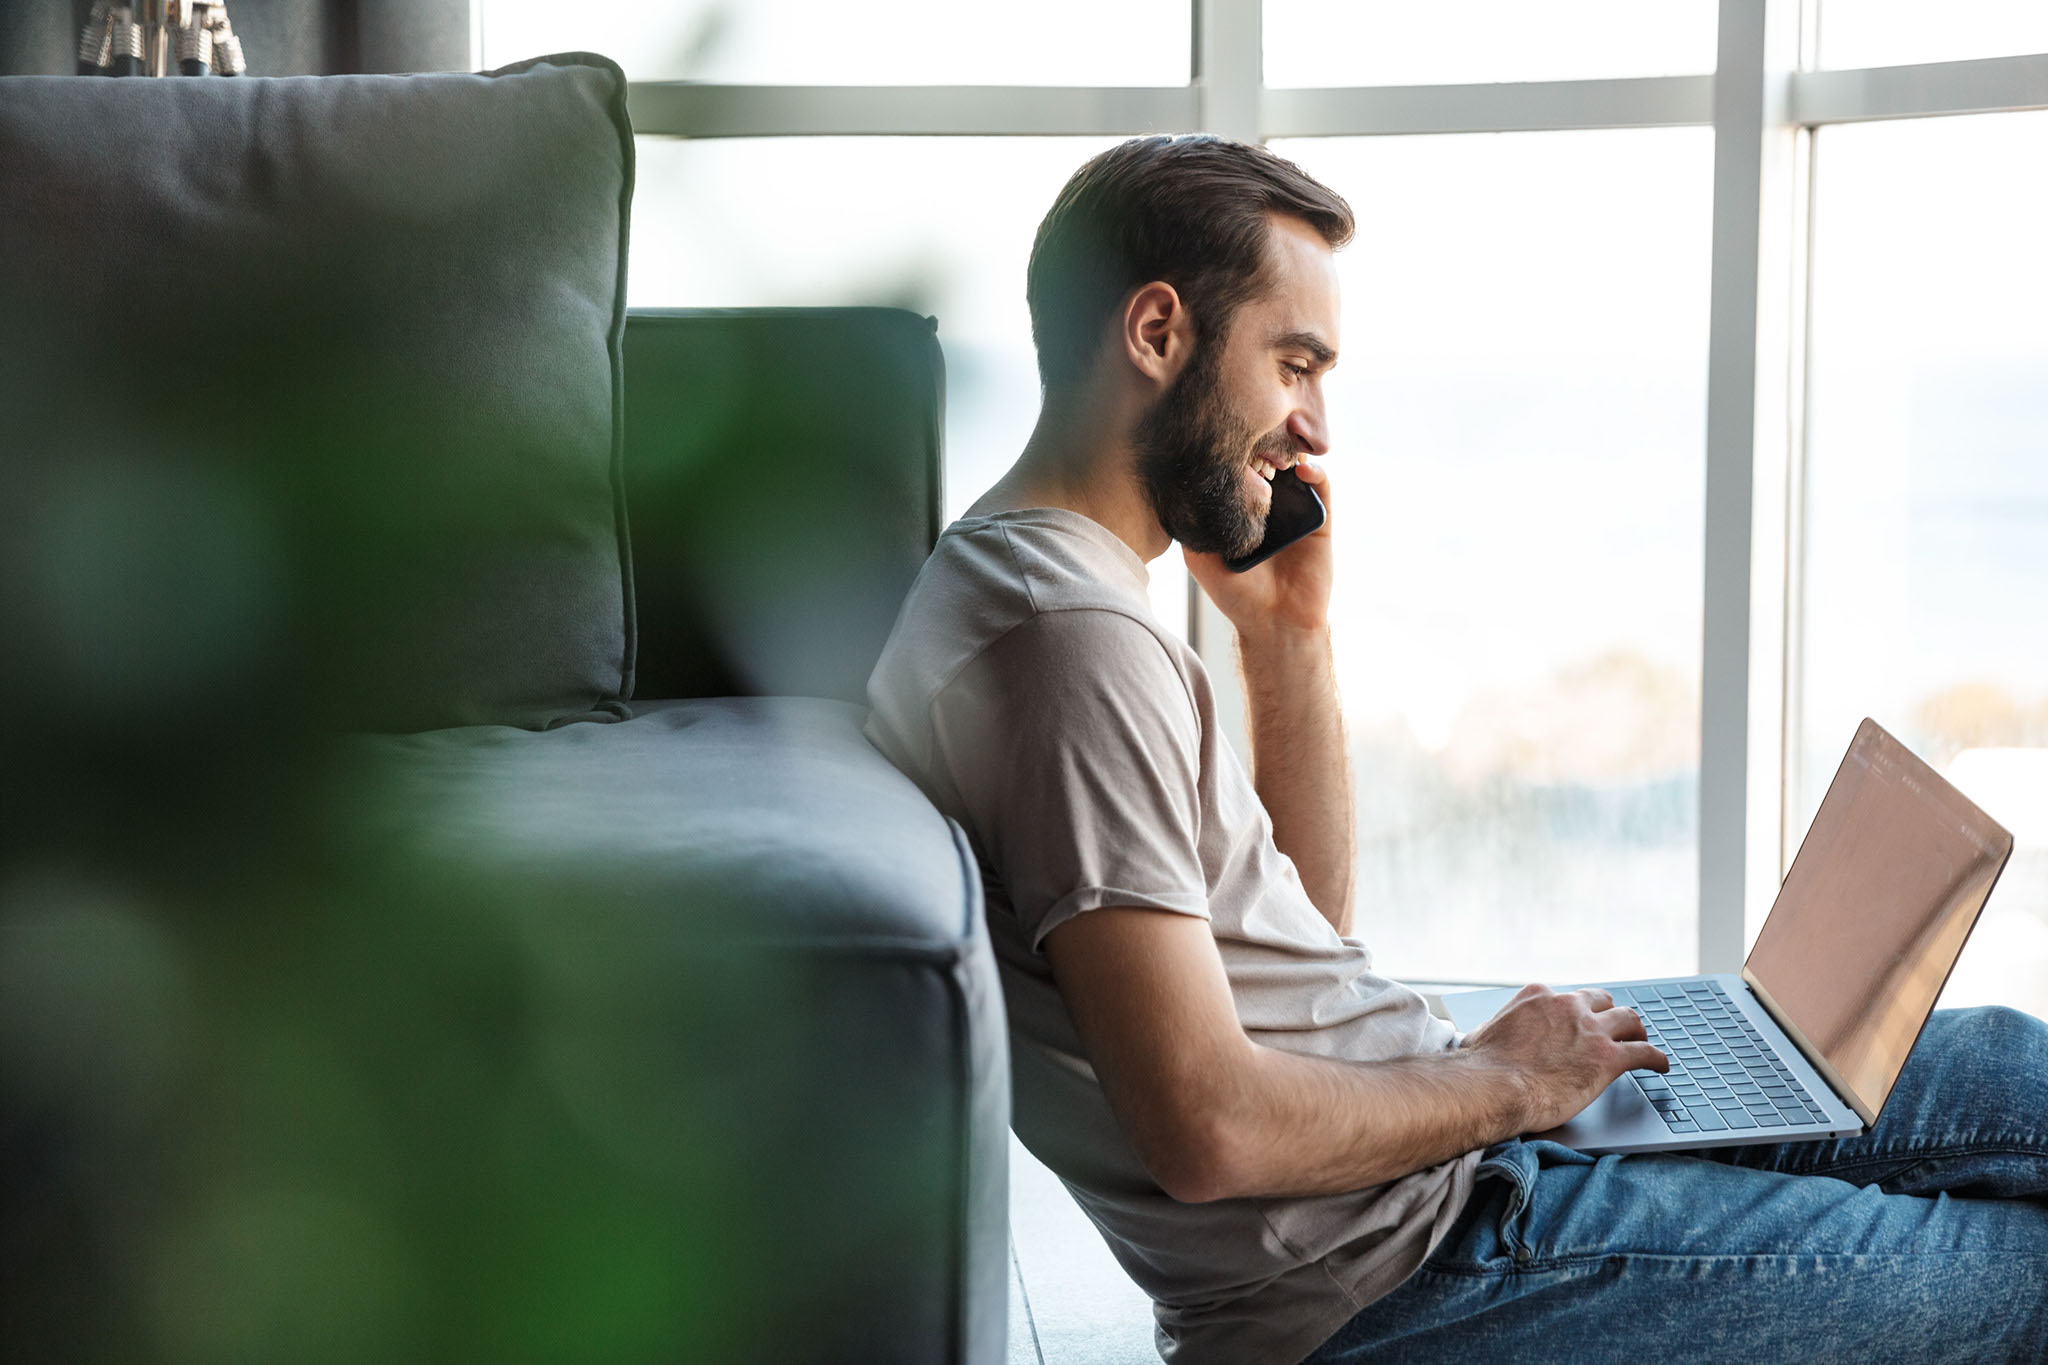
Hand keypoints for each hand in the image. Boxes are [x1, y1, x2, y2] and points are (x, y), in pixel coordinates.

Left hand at [1182, 458, 1334, 639]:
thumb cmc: (1237, 593)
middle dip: (1260, 444)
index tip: (1225, 441)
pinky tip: (1303, 470)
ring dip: (1288, 451)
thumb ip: (1191, 525)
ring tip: (1276, 451)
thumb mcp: (1200, 557)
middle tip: (1252, 441)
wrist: (1276, 622)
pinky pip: (1321, 486)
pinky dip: (1315, 472)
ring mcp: (1296, 508)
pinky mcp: (1320, 518)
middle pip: (1267, 459)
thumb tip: (1177, 488)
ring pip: (1295, 466)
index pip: (1239, 467)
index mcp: (1242, 508)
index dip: (1233, 450)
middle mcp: (1269, 503)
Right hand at [1461, 984, 1667, 1133]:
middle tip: (1612, 1029)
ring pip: (1629, 1019)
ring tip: (1641, 1041)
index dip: (1574, 1013)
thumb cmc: (1481, 1067)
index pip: (1565, 998)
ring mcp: (1591, 1030)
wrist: (1493, 1087)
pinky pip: (1644, 1053)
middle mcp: (1568, 1006)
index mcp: (1538, 997)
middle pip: (1602, 1001)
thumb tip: (1488, 1037)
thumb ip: (1497, 1029)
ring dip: (1636, 1030)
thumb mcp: (1482, 1034)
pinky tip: (1662, 1067)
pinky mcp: (1608, 1057)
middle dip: (1608, 1014)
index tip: (1576, 1024)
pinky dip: (1656, 1059)